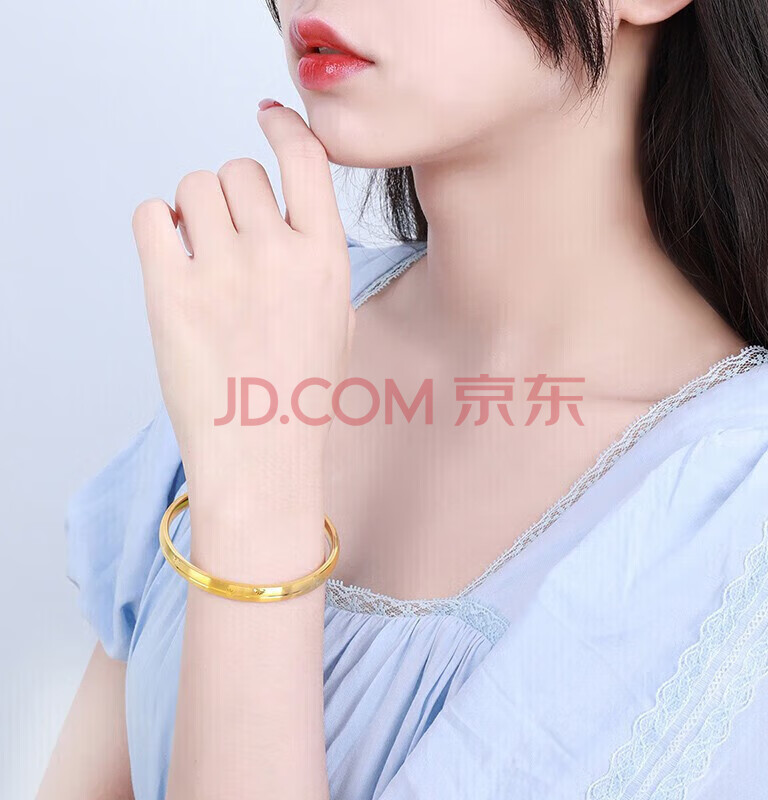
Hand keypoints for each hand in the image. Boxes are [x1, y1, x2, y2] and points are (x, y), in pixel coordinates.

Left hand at [131, 104, 354, 495]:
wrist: (262, 458)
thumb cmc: (300, 398)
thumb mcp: (339, 324)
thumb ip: (318, 265)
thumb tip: (284, 223)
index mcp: (326, 259)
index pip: (306, 160)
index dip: (285, 129)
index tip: (269, 118)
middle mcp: (277, 254)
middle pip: (239, 170)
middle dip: (232, 194)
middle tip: (228, 235)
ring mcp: (222, 271)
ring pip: (195, 185)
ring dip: (195, 208)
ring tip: (199, 253)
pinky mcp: (171, 292)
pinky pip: (150, 215)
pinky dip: (157, 225)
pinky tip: (171, 255)